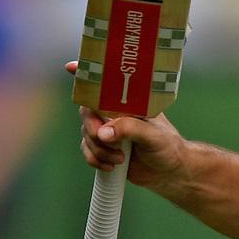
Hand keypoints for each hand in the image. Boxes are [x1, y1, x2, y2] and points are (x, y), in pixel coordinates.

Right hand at [69, 61, 188, 189]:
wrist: (169, 171)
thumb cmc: (167, 146)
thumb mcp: (153, 136)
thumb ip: (129, 130)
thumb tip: (102, 132)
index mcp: (130, 102)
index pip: (107, 84)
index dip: (87, 73)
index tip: (69, 67)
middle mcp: (116, 113)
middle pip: (88, 112)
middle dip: (93, 129)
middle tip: (110, 142)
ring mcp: (108, 130)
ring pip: (86, 134)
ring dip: (99, 149)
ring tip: (120, 157)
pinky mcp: (104, 148)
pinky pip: (87, 151)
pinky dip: (96, 160)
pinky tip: (112, 166)